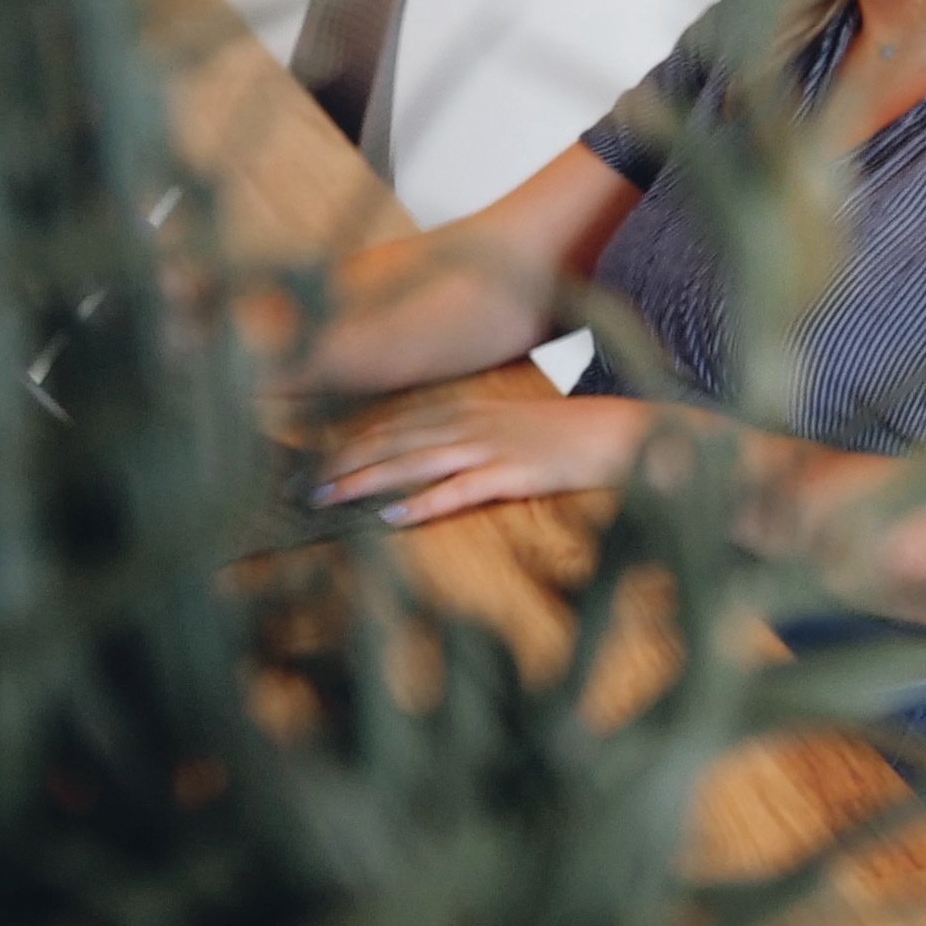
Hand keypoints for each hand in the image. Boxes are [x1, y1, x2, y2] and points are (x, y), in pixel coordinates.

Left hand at [315, 390, 659, 526]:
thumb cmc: (575, 434)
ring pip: (413, 461)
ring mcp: (492, 447)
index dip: (349, 441)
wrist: (628, 432)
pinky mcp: (515, 473)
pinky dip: (422, 502)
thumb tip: (431, 454)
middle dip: (342, 461)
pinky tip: (391, 516)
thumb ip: (473, 433)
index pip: (394, 424)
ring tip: (326, 497)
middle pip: (391, 440)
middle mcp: (471, 423)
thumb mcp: (515, 425)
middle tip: (297, 484)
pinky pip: (458, 489)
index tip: (309, 459)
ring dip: (365, 479)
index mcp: (469, 410)